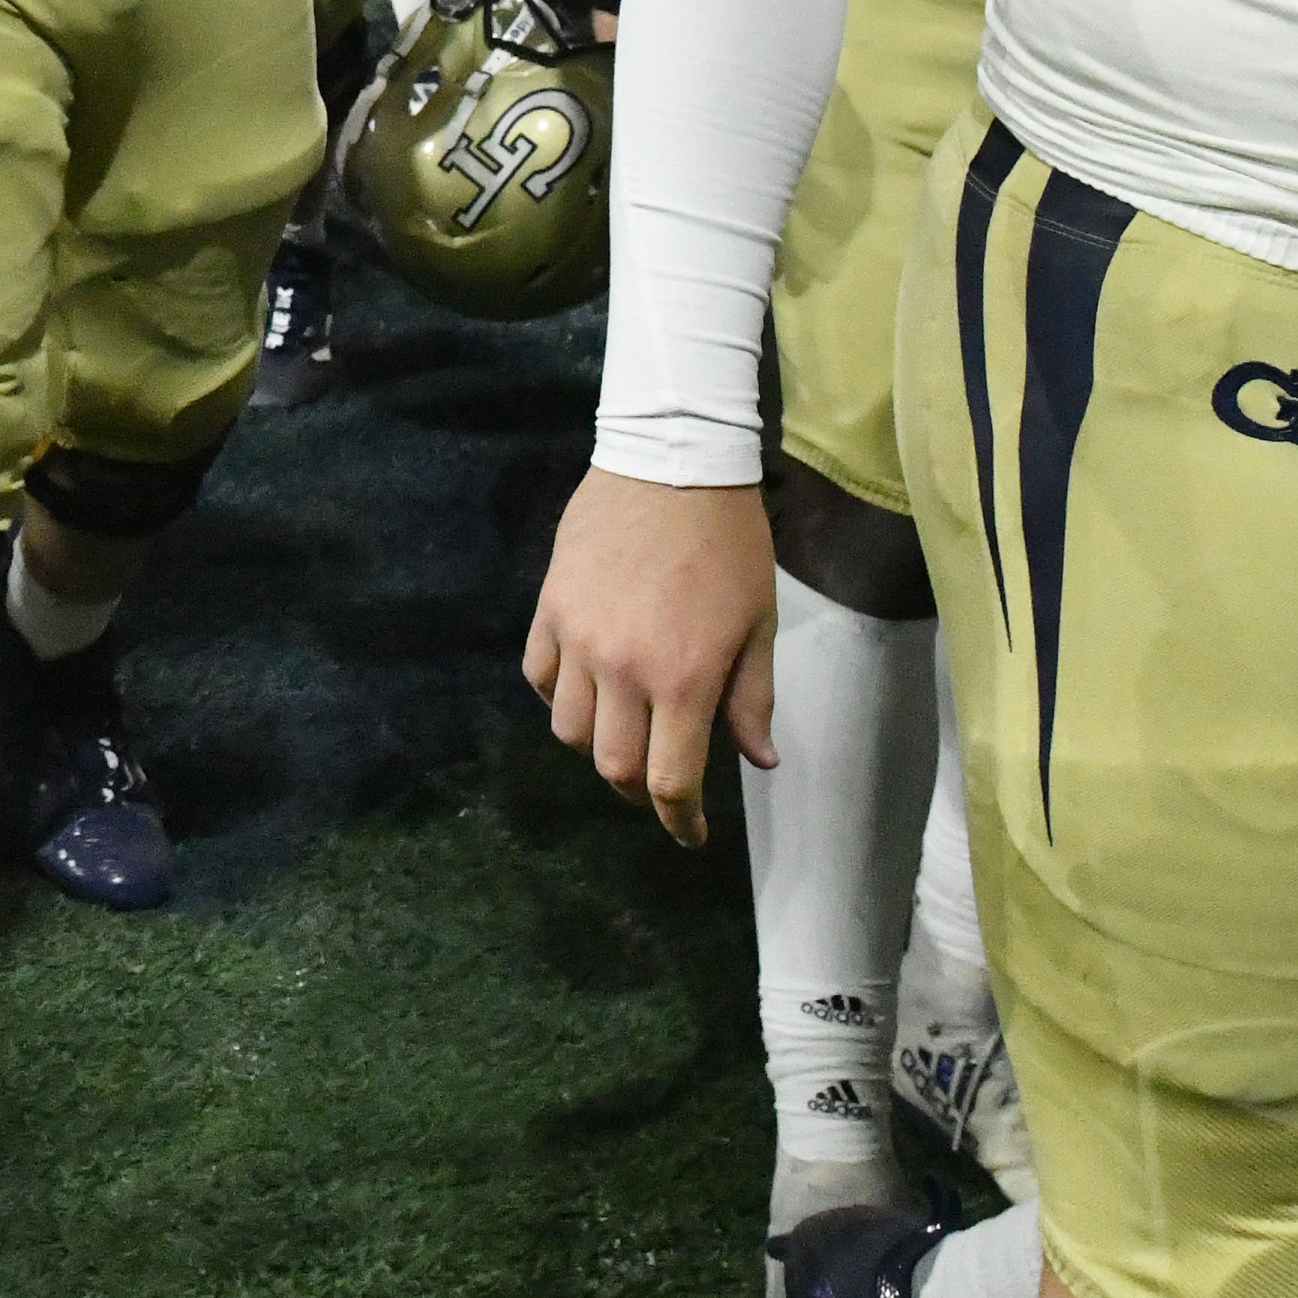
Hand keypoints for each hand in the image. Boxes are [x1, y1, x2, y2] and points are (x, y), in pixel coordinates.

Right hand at [523, 469, 778, 845]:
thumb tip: (758, 762)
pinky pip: (538, 676)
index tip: (689, 835)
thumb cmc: (730, 545)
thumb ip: (752, 698)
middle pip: (613, 766)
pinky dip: (558, 697)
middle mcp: (624, 668)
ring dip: (596, 746)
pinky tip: (584, 689)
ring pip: (567, 729)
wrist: (673, 463)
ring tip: (623, 733)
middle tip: (660, 788)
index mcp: (685, 677)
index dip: (678, 820)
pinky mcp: (550, 609)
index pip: (669, 780)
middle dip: (638, 791)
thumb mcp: (758, 624)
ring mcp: (578, 639)